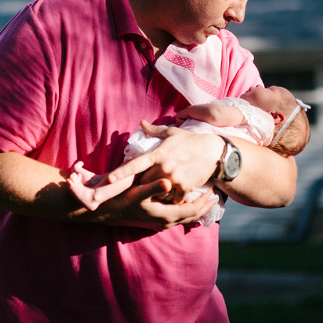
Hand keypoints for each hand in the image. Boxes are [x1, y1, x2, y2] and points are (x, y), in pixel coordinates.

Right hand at [90, 180, 218, 229]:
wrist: (105, 210)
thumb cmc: (120, 199)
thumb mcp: (136, 191)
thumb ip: (154, 186)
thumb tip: (169, 182)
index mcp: (164, 215)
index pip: (192, 210)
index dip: (204, 202)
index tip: (214, 191)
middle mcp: (164, 222)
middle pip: (192, 216)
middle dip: (204, 206)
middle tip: (216, 195)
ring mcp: (159, 223)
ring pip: (185, 218)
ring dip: (196, 208)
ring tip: (205, 198)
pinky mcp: (154, 221)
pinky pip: (176, 217)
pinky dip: (185, 210)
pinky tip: (185, 201)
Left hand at [107, 120, 223, 204]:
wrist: (214, 152)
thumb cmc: (190, 141)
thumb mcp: (172, 133)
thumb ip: (154, 130)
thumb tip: (141, 123)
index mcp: (158, 153)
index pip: (135, 164)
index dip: (121, 173)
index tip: (109, 180)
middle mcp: (164, 167)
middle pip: (144, 182)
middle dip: (142, 185)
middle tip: (142, 186)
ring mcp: (174, 178)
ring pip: (157, 192)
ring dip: (157, 193)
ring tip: (161, 189)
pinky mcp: (185, 188)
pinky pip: (172, 199)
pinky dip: (171, 199)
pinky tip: (174, 193)